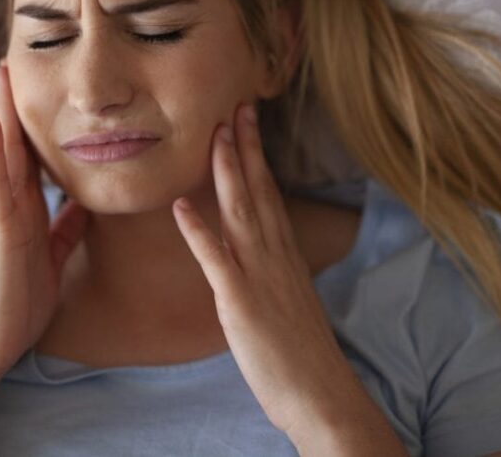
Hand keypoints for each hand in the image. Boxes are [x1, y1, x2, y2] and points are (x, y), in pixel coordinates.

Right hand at [0, 62, 88, 378]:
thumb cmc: (21, 300)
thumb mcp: (54, 255)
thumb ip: (65, 228)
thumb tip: (84, 203)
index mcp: (29, 210)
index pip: (34, 158)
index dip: (38, 124)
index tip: (43, 90)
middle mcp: (14, 204)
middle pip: (17, 145)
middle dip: (16, 105)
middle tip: (15, 63)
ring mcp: (3, 213)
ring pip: (4, 154)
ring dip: (3, 113)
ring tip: (1, 74)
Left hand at [171, 101, 371, 438]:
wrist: (321, 394)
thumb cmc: (303, 354)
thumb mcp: (290, 300)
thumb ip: (274, 272)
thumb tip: (262, 256)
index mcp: (285, 255)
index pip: (270, 194)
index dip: (257, 156)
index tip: (248, 122)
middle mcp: (274, 257)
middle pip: (258, 191)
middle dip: (244, 147)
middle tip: (234, 105)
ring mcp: (258, 276)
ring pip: (240, 212)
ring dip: (225, 171)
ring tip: (213, 135)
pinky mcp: (240, 303)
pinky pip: (216, 260)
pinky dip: (198, 231)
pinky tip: (180, 206)